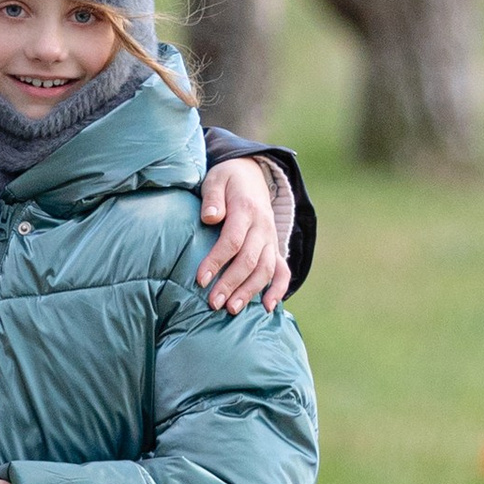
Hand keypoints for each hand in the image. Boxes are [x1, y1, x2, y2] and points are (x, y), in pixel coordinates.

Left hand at [195, 155, 290, 313]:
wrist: (252, 174)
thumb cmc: (227, 180)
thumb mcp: (216, 178)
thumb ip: (213, 197)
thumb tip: (210, 217)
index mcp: (246, 209)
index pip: (232, 240)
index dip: (217, 261)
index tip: (201, 280)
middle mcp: (262, 227)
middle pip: (249, 260)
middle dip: (231, 284)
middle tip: (213, 304)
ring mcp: (271, 239)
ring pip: (265, 269)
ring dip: (250, 291)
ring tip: (232, 309)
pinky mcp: (274, 247)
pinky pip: (283, 271)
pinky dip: (279, 289)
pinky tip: (269, 308)